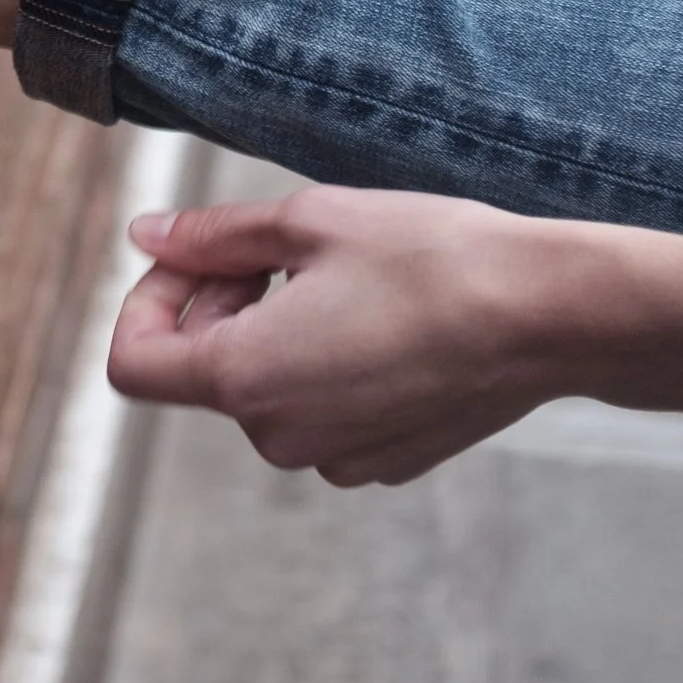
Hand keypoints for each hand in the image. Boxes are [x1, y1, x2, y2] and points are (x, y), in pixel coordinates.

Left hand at [107, 187, 682, 487]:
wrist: (548, 315)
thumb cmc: (431, 256)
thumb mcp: (308, 221)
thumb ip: (210, 237)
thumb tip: (144, 236)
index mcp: (245, 378)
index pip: (133, 364)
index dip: (149, 301)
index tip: (200, 258)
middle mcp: (280, 436)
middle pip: (200, 372)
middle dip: (218, 304)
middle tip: (281, 249)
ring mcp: (334, 457)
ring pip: (262, 390)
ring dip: (273, 331)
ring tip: (339, 278)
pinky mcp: (383, 461)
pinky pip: (320, 412)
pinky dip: (324, 364)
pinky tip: (380, 318)